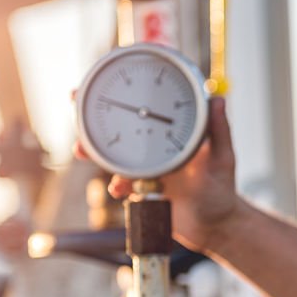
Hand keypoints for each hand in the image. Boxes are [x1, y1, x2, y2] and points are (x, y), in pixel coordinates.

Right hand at [74, 97, 240, 252]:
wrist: (213, 228)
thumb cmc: (222, 191)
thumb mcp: (222, 159)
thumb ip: (220, 132)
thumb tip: (218, 100)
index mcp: (176, 129)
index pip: (151, 99)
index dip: (130, 83)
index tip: (113, 68)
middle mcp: (156, 143)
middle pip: (121, 120)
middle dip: (94, 111)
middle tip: (74, 101)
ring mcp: (147, 164)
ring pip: (113, 150)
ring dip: (93, 149)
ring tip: (81, 150)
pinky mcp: (140, 186)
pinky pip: (120, 181)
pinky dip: (115, 183)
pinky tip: (118, 188)